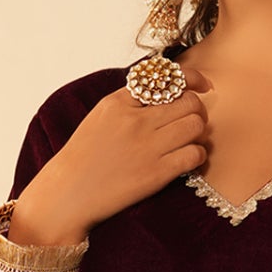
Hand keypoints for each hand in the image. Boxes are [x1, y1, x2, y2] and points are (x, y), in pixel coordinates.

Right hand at [5, 68, 212, 246]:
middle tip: (195, 119)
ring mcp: (147, 146)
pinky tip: (188, 159)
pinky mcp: (156, 173)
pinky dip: (198, 155)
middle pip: (188, 101)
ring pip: (195, 125)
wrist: (69, 193)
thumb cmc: (84, 158)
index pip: (166, 78)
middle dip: (198, 109)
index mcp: (119, 102)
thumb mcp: (100, 117)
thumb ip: (130, 103)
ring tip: (190, 140)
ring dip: (199, 132)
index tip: (203, 85)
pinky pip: (194, 154)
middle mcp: (135, 120)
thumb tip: (166, 95)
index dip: (192, 78)